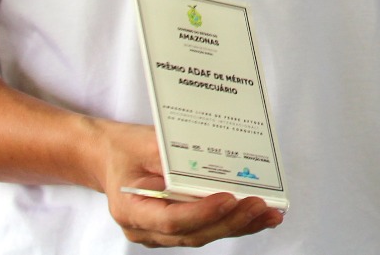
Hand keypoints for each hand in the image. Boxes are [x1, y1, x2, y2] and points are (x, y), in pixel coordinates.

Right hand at [96, 121, 283, 247]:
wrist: (109, 157)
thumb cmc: (126, 149)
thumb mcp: (144, 143)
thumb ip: (172, 157)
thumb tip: (210, 163)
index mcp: (131, 209)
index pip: (171, 220)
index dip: (202, 212)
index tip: (229, 199)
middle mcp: (144, 229)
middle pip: (193, 233)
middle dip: (230, 221)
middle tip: (260, 206)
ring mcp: (159, 234)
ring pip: (203, 235)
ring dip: (238, 226)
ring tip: (269, 214)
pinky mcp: (176, 229)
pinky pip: (205, 229)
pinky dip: (231, 223)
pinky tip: (257, 216)